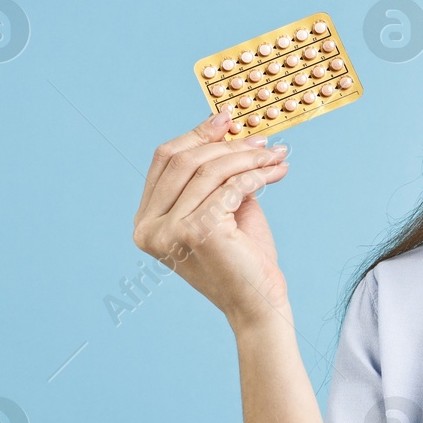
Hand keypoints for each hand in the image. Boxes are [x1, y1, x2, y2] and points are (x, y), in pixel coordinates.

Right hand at [131, 110, 291, 328]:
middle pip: (185, 161)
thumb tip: (226, 128)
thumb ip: (216, 174)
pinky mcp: (198, 232)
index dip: (196, 135)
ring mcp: (170, 231)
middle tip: (263, 141)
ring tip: (276, 157)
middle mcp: (149, 227)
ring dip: (249, 158)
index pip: (165, 160)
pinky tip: (276, 174)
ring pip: (211, 171)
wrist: (258, 303)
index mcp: (146, 221)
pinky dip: (256, 176)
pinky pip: (231, 187)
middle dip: (227, 145)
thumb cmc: (242, 257)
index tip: (226, 119)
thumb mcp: (221, 207)